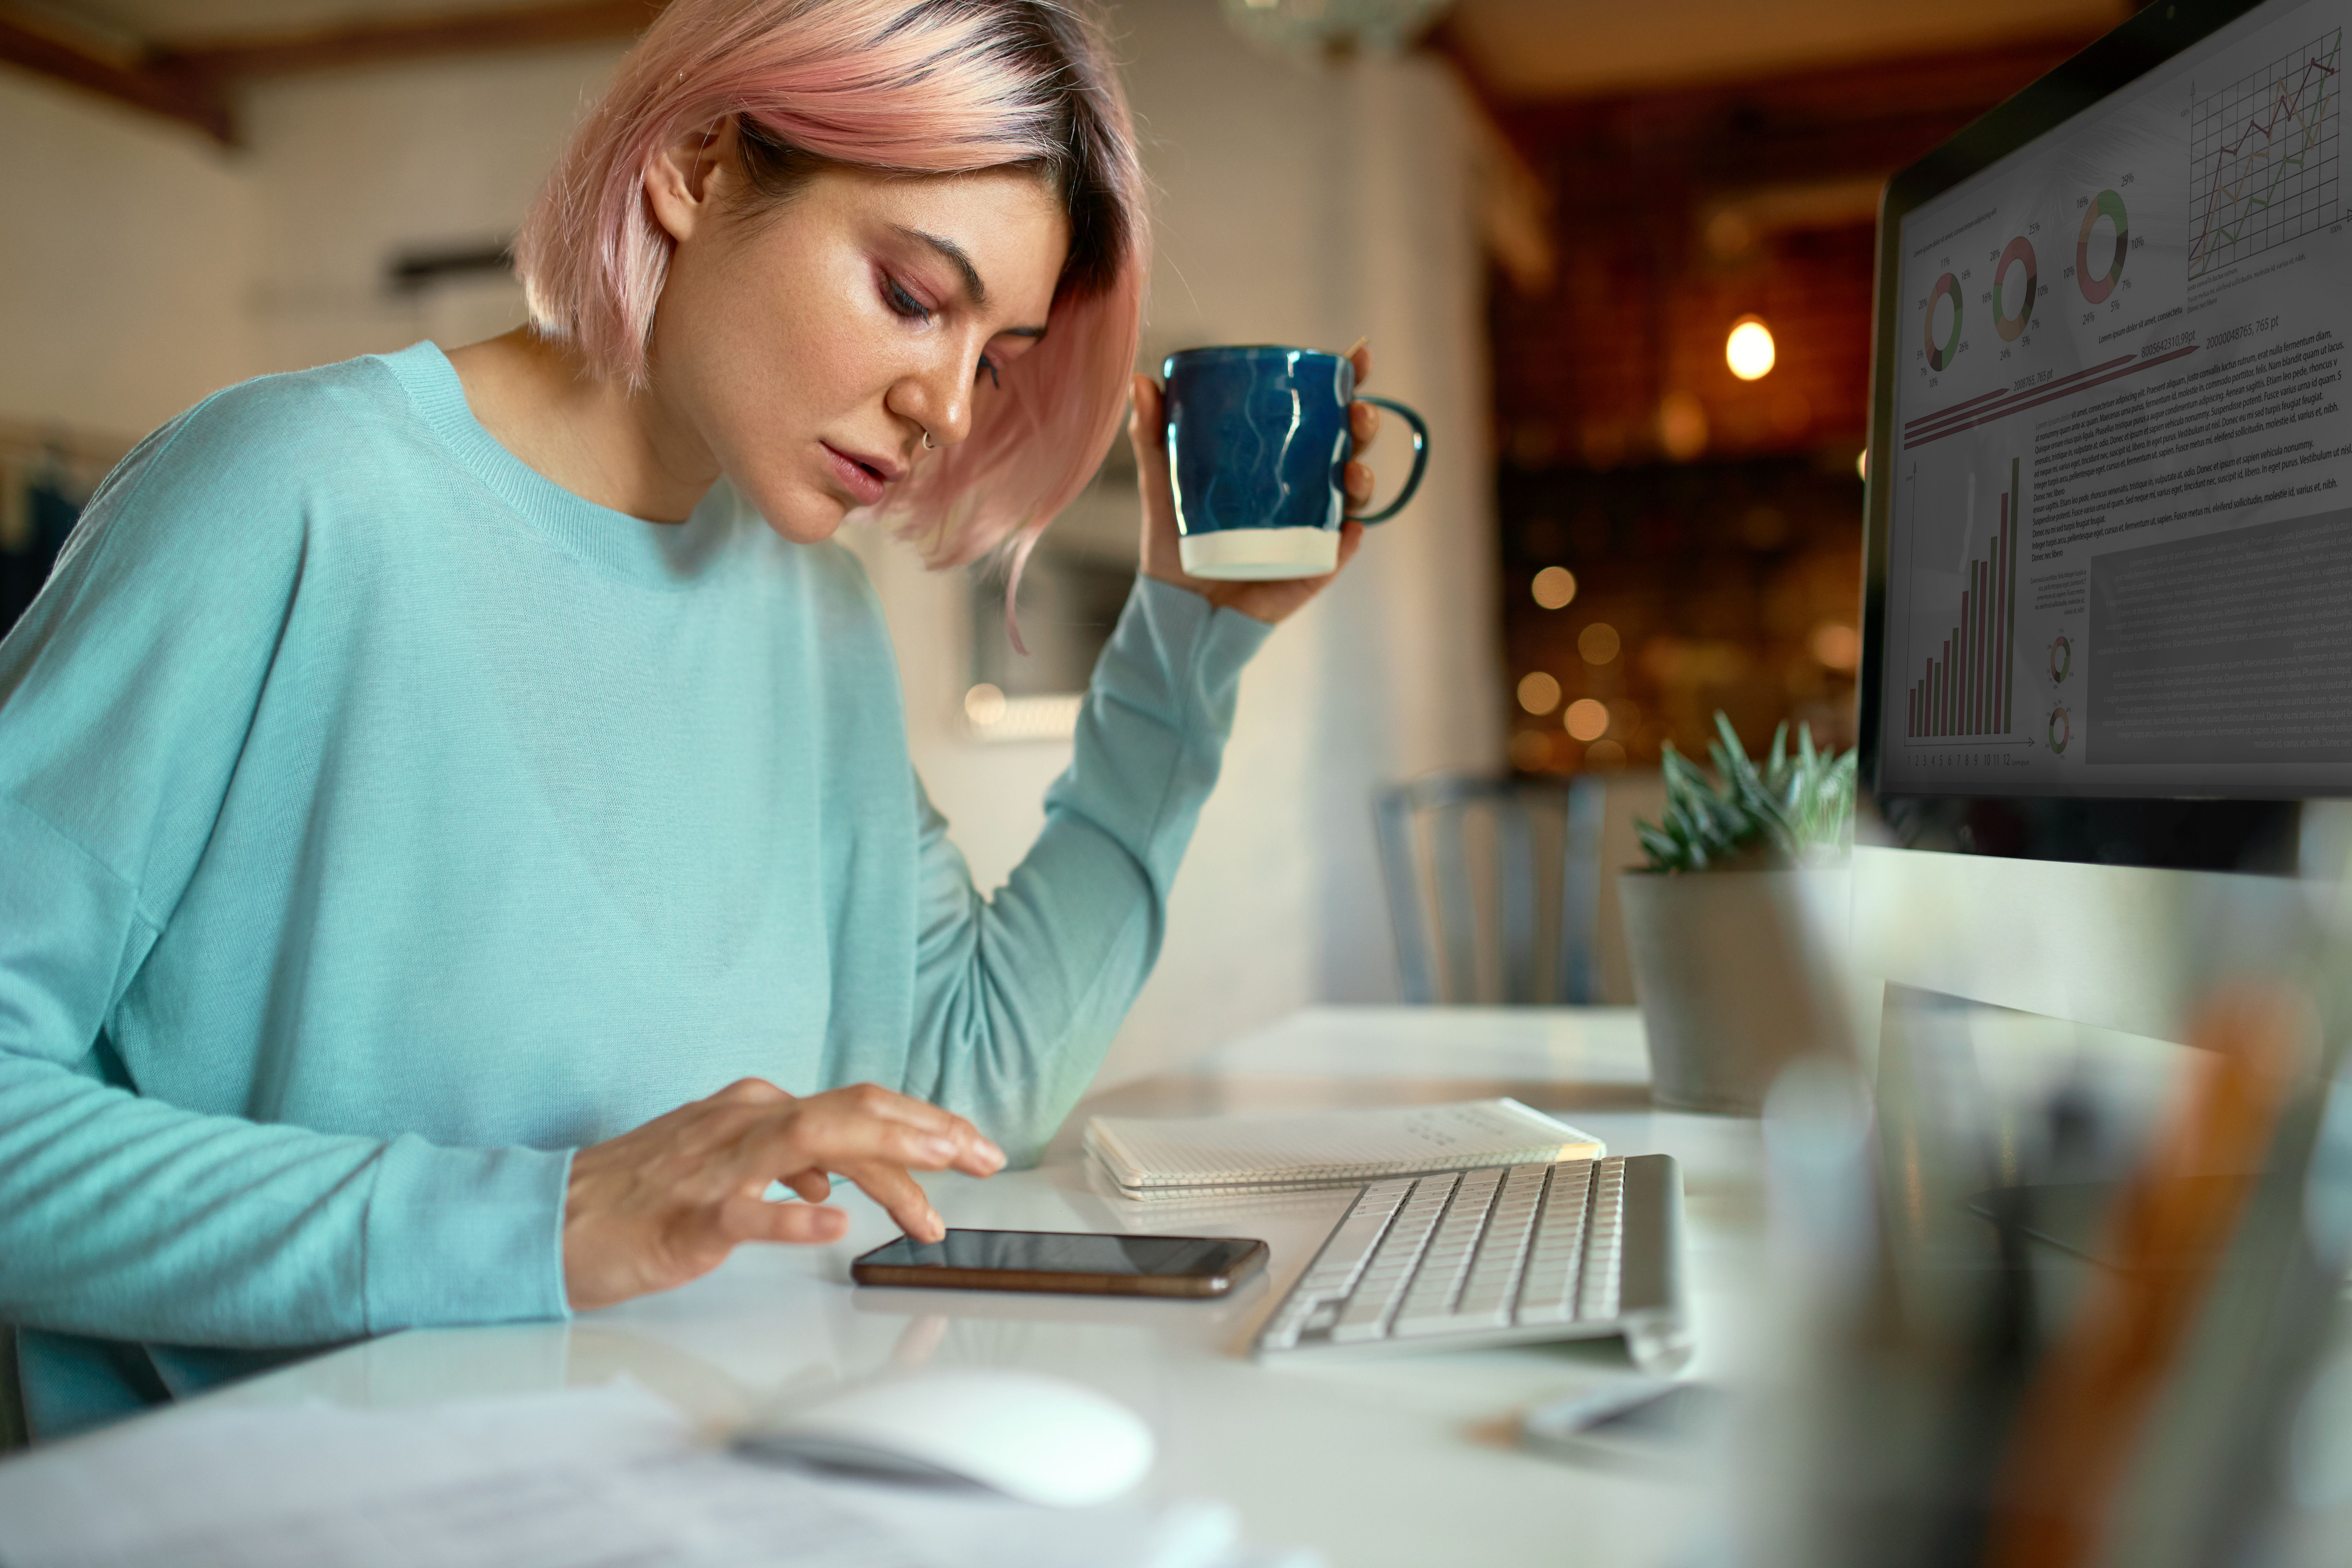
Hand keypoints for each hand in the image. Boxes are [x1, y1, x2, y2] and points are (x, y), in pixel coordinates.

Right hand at [561, 1079, 1003, 1309]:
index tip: (972, 1146)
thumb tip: (837, 1180)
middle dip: (927, 1133)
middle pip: (853, 1113)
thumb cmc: (640, 1195)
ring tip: (933, 1185)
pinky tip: (833, 1224)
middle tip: (983, 1158)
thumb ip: (785, 1162)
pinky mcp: (687, 1217)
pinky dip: (792, 1214)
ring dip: (882, 1161)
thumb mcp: (725, 1161)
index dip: (924, 1124)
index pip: (859, 1108)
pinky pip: (746, 1211)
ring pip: (812, 1143)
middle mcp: (743, 1122)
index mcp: (757, 1109)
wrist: (553, 1219)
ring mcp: (715, 1167)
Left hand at [1134, 341, 1382, 624]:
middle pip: (1349, 446)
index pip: (1321, 411)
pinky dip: (1350, 540)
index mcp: (1280, 455)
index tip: (1358, 354)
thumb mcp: (1162, 482)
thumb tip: (1141, 381)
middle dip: (1364, 424)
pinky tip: (1350, 530)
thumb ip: (1154, 434)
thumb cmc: (1176, 540)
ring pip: (1355, 496)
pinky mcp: (1312, 568)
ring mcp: (1313, 527)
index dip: (1346, 381)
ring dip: (1364, 478)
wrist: (1175, 605)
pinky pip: (1340, 552)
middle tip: (1357, 414)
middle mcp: (1304, 486)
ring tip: (1353, 472)